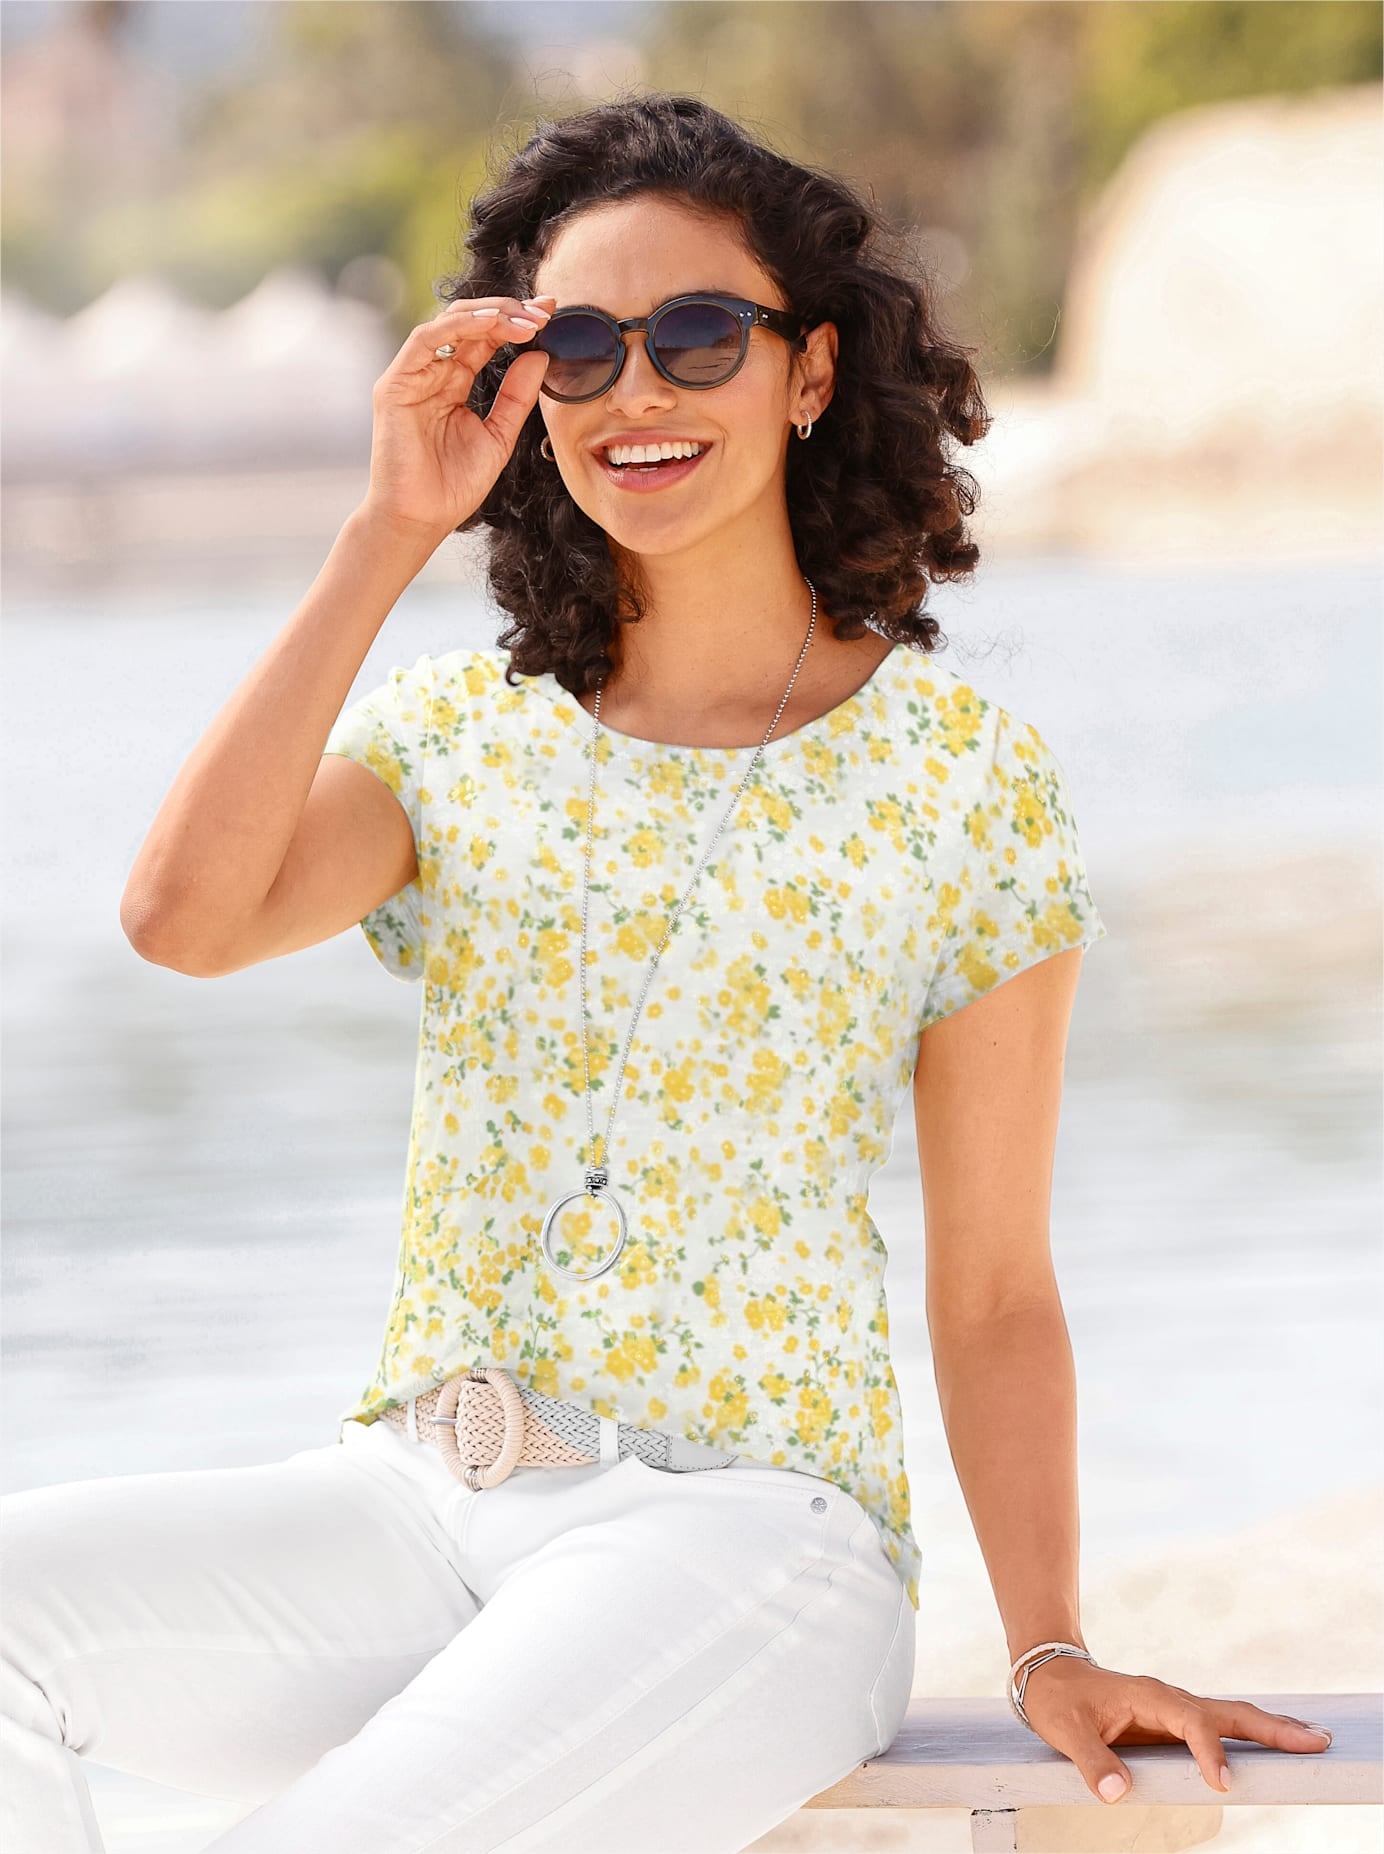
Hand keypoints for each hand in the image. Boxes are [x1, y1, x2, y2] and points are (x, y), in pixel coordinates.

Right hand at [357, 292, 556, 545]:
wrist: (421, 518)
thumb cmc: (454, 485)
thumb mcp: (499, 436)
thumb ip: (517, 397)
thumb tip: (541, 356)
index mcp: (453, 383)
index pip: (485, 339)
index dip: (517, 322)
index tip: (551, 313)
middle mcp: (431, 372)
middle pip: (470, 323)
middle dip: (509, 311)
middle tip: (545, 310)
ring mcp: (411, 375)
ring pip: (449, 323)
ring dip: (490, 315)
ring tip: (526, 319)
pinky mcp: (395, 384)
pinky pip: (426, 340)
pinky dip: (459, 326)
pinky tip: (491, 325)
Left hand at [1019, 1654, 1333, 1802]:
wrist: (1053, 1673)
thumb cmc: (1060, 1700)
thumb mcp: (1065, 1729)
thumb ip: (1090, 1760)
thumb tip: (1116, 1793)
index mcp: (1148, 1695)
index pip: (1189, 1720)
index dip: (1208, 1750)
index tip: (1223, 1783)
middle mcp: (1171, 1699)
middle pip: (1229, 1712)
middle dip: (1271, 1729)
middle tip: (1314, 1742)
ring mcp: (1179, 1710)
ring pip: (1234, 1717)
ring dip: (1274, 1729)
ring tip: (1315, 1741)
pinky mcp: (1180, 1723)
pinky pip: (1224, 1728)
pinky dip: (1256, 1733)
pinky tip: (1281, 1741)